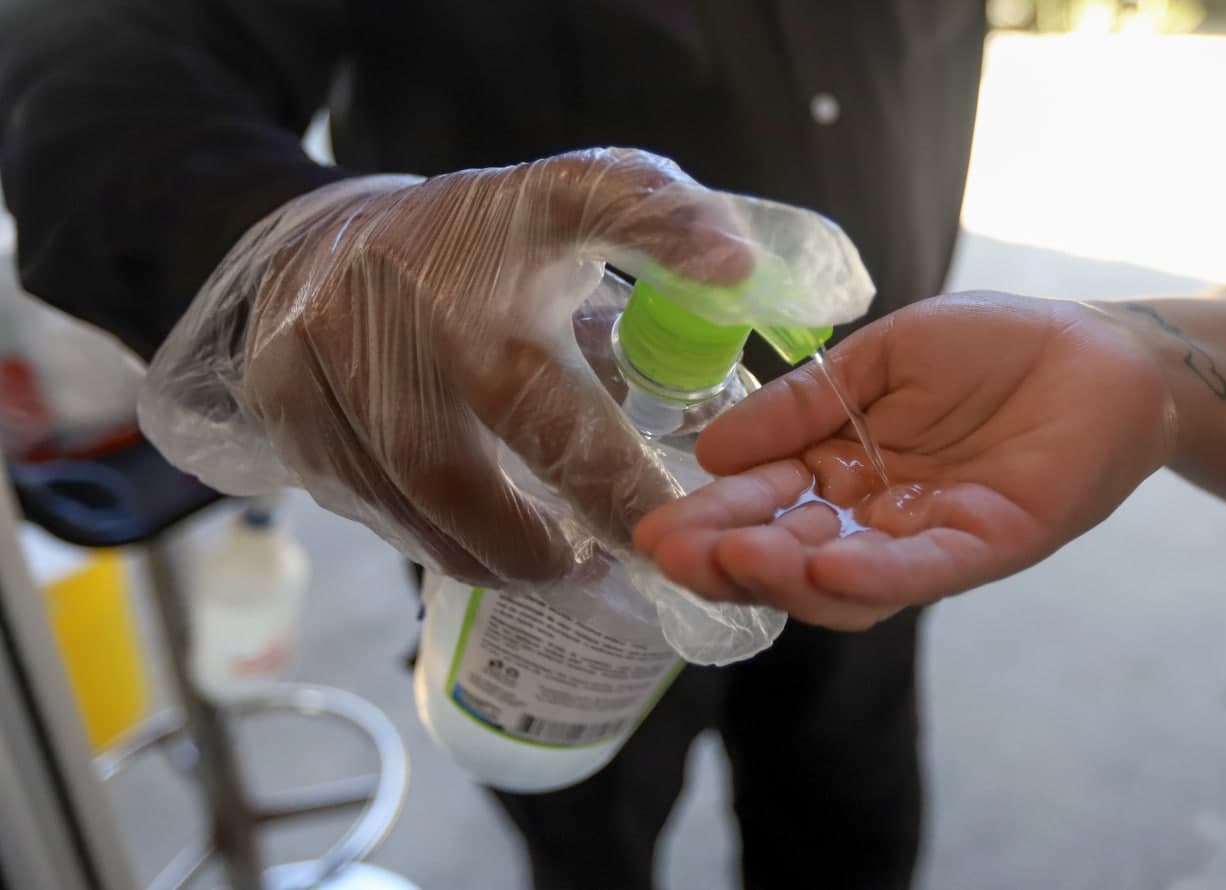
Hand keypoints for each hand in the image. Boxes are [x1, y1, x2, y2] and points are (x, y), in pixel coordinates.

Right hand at [141, 149, 751, 585]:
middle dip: (540, 542)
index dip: (617, 470)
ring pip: (410, 504)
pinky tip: (469, 530)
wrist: (328, 236)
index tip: (675, 524)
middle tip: (598, 565)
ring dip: (486, 550)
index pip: (564, 368)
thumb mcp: (570, 201)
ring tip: (545, 559)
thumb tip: (741, 271)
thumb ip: (659, 222)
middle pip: (462, 470)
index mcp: (491, 253)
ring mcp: (326, 362)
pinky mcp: (284, 408)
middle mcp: (397, 311)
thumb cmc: (478, 238)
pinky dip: (428, 534)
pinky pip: (365, 505)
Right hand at [634, 292, 1177, 628]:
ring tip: (736, 558)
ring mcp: (926, 538)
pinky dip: (875, 572)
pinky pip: (923, 570)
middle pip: (790, 555)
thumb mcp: (874, 360)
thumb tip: (710, 447)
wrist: (1095, 349)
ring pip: (844, 580)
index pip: (763, 505)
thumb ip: (800, 404)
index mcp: (838, 470)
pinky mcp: (987, 545)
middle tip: (674, 555)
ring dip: (786, 575)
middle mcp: (873, 517)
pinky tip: (825, 564)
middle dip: (729, 559)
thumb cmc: (989, 347)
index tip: (657, 528)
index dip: (712, 519)